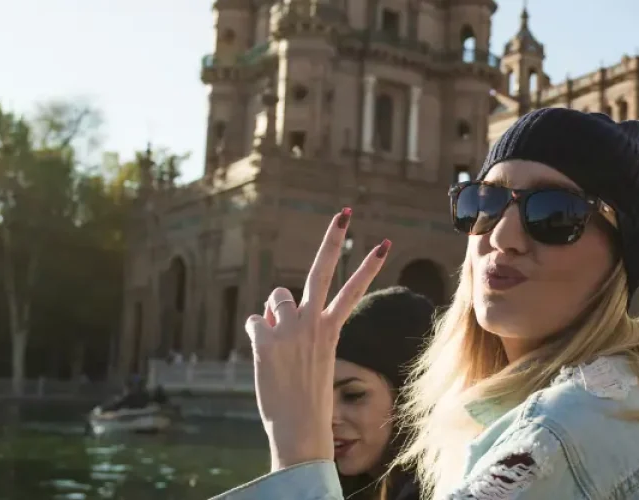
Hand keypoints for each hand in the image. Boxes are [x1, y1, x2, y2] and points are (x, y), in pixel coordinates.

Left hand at [244, 208, 390, 470]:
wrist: (298, 425)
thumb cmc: (307, 398)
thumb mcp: (311, 359)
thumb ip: (297, 328)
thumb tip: (270, 308)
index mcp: (331, 329)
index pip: (353, 289)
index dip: (369, 265)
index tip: (384, 243)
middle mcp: (312, 322)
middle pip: (321, 271)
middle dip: (334, 239)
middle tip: (345, 212)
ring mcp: (289, 327)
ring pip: (276, 299)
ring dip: (273, 315)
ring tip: (280, 345)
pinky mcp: (264, 337)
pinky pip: (254, 322)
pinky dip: (256, 335)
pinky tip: (264, 357)